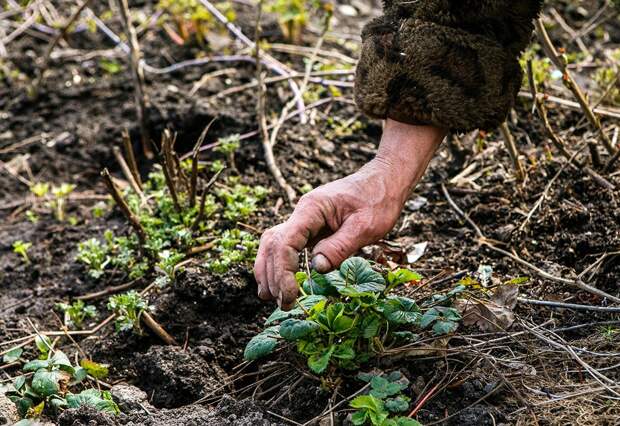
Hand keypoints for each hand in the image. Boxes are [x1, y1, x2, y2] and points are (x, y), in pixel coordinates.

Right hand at [254, 120, 445, 309]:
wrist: (385, 180)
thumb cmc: (379, 200)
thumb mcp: (366, 226)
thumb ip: (340, 247)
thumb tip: (317, 268)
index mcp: (312, 209)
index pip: (285, 242)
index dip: (283, 271)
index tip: (291, 294)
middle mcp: (302, 212)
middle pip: (273, 244)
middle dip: (273, 275)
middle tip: (282, 303)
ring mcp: (304, 219)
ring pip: (273, 244)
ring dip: (269, 270)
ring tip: (272, 297)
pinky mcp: (310, 226)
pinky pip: (286, 245)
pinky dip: (279, 264)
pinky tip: (279, 282)